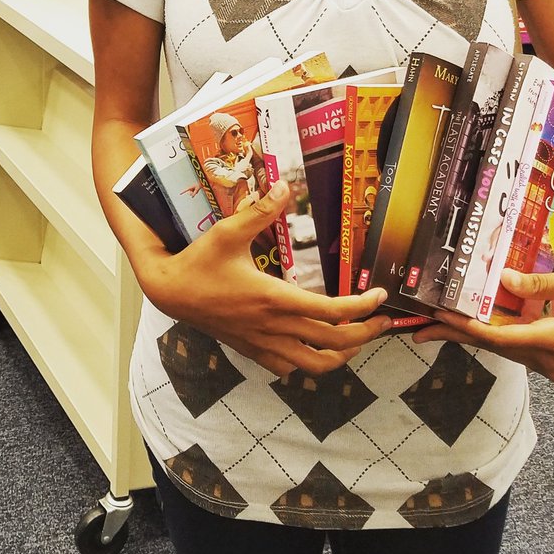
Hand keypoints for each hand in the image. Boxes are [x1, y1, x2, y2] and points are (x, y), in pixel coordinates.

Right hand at [143, 179, 393, 375]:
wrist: (170, 291)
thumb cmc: (199, 261)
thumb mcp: (229, 230)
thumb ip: (260, 211)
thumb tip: (285, 186)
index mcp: (274, 299)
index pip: (332, 312)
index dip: (362, 307)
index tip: (380, 296)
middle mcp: (274, 327)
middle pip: (335, 344)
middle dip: (366, 334)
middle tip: (382, 321)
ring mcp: (263, 343)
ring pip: (316, 365)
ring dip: (342, 354)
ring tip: (355, 338)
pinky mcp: (252, 350)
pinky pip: (289, 367)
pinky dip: (309, 362)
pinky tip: (311, 345)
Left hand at [412, 267, 553, 388]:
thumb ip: (543, 284)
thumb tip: (506, 280)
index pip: (503, 338)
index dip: (468, 329)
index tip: (440, 320)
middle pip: (497, 347)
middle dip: (458, 335)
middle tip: (419, 329)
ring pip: (507, 351)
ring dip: (475, 337)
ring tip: (437, 327)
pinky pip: (521, 352)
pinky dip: (499, 339)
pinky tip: (474, 328)